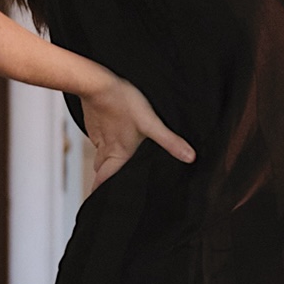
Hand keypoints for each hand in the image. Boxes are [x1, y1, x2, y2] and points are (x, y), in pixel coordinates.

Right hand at [81, 72, 195, 186]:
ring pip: (99, 155)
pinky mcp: (93, 123)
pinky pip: (96, 139)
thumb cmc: (122, 102)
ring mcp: (96, 136)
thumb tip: (189, 157)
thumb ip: (170, 141)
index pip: (104, 180)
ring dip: (104, 161)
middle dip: (104, 178)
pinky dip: (103, 142)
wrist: (97, 84)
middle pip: (100, 170)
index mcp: (117, 154)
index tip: (101, 200)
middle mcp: (104, 149)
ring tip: (113, 162)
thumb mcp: (151, 123)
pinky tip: (112, 135)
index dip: (102, 192)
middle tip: (108, 183)